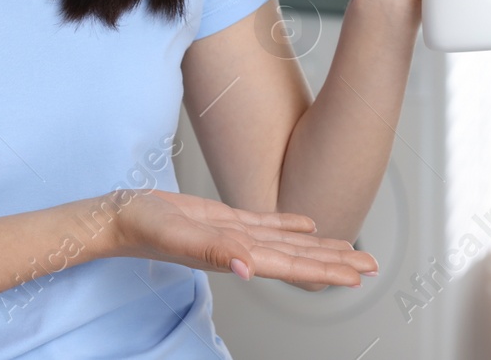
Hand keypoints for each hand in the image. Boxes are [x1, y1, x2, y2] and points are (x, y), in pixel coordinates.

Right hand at [103, 188, 376, 289]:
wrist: (119, 216)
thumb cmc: (142, 227)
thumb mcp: (178, 235)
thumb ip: (213, 251)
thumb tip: (249, 268)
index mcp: (235, 255)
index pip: (290, 266)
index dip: (325, 270)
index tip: (357, 275)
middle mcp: (241, 249)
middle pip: (298, 259)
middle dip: (336, 262)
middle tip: (372, 266)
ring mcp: (234, 235)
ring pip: (287, 243)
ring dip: (320, 248)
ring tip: (351, 249)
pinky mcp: (224, 219)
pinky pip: (265, 225)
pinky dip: (290, 227)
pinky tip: (307, 226)